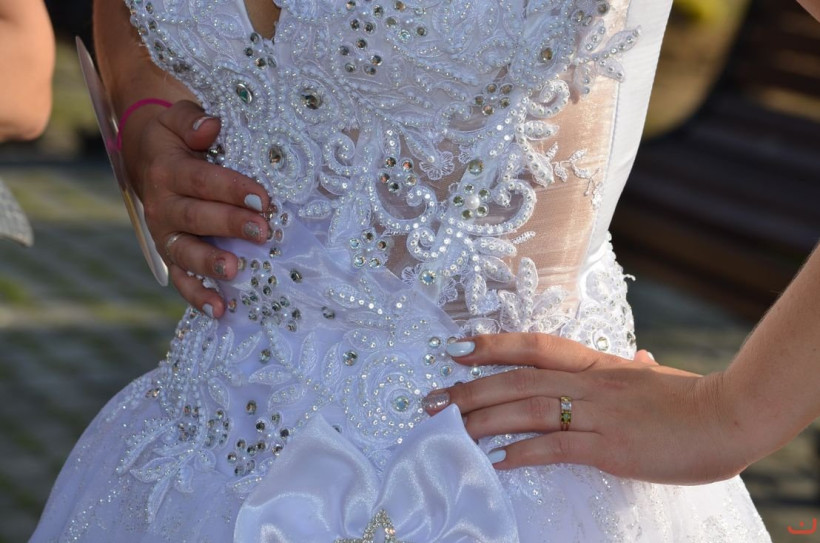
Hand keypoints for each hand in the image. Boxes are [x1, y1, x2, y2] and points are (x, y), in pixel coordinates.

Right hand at [120, 100, 270, 317]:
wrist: (145, 155)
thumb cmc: (173, 137)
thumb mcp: (177, 116)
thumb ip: (192, 120)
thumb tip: (210, 127)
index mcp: (168, 171)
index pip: (203, 180)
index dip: (233, 189)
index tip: (264, 198)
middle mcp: (162, 206)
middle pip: (197, 217)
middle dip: (230, 225)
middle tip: (263, 231)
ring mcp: (166, 235)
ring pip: (185, 253)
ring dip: (210, 263)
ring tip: (235, 269)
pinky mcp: (171, 255)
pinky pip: (182, 280)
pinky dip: (198, 296)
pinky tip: (220, 310)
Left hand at [423, 333, 751, 484]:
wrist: (730, 416)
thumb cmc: (691, 399)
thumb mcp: (655, 379)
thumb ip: (636, 370)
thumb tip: (639, 358)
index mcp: (596, 363)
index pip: (534, 346)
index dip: (492, 345)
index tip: (456, 347)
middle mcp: (589, 382)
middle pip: (516, 379)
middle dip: (469, 388)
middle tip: (431, 400)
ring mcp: (598, 413)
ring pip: (527, 409)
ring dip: (484, 419)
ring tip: (450, 428)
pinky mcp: (609, 447)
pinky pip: (556, 447)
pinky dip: (523, 451)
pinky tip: (497, 459)